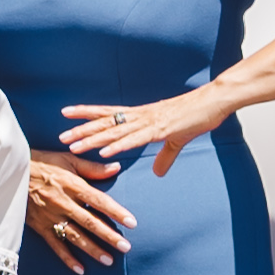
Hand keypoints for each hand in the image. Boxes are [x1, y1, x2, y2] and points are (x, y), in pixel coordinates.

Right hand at [19, 148, 139, 271]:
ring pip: (75, 236)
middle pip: (90, 222)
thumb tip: (116, 168)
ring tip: (109, 260)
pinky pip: (55, 245)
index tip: (132, 222)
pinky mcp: (39, 226)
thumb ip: (93, 168)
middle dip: (109, 236)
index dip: (116, 212)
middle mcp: (63, 203)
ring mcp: (50, 216)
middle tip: (125, 247)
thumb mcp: (68, 160)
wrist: (11, 172)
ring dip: (92, 249)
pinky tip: (80, 269)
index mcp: (72, 185)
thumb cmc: (43, 163)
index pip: (99, 201)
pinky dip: (67, 258)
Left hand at [57, 83, 239, 181]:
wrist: (214, 101)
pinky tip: (105, 152)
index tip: (66, 113)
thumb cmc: (196, 116)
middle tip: (61, 137)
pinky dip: (119, 145)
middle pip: (105, 123)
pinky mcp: (160, 129)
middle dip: (82, 130)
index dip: (86, 113)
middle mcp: (140, 116)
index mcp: (141, 116)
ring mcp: (149, 122)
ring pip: (115, 131)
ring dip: (94, 140)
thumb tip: (158, 173)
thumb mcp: (176, 139)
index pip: (107, 113)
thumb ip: (165, 157)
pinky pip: (135, 139)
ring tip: (75, 146)